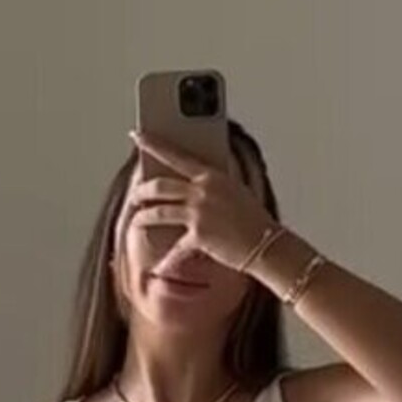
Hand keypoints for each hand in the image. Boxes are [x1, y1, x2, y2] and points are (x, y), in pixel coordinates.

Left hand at [126, 130, 275, 272]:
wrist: (267, 244)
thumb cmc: (254, 220)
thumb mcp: (234, 191)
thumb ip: (211, 184)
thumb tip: (191, 184)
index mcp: (211, 175)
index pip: (176, 154)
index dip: (153, 144)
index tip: (137, 136)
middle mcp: (202, 191)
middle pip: (159, 186)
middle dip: (141, 191)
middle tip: (134, 196)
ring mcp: (199, 214)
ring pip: (158, 212)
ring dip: (143, 218)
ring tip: (136, 222)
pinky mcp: (199, 237)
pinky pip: (175, 249)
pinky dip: (166, 260)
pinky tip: (159, 266)